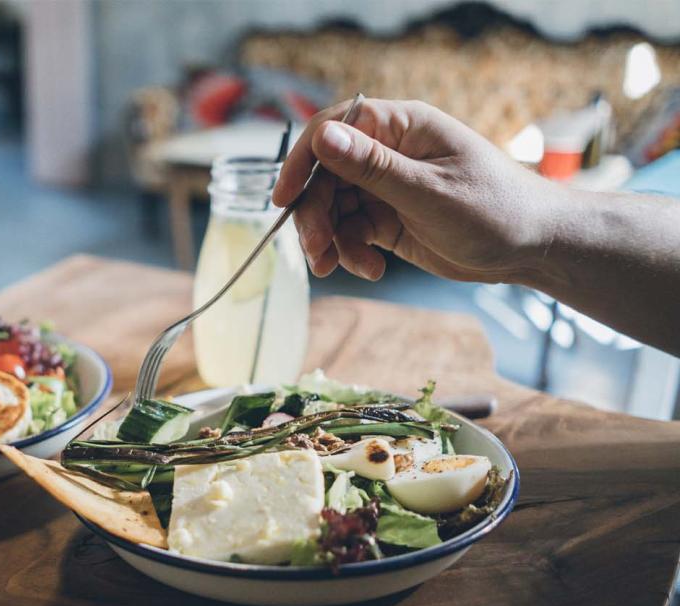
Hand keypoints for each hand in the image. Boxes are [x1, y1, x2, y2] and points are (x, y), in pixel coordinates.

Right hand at [272, 98, 560, 283]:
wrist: (533, 248)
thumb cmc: (496, 209)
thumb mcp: (429, 191)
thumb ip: (373, 167)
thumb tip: (324, 136)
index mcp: (402, 127)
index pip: (333, 130)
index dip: (302, 162)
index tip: (283, 199)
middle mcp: (388, 153)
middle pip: (324, 176)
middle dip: (314, 215)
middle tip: (317, 252)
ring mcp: (386, 187)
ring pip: (331, 208)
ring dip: (328, 240)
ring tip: (339, 267)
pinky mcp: (387, 219)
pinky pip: (349, 232)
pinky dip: (350, 253)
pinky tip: (371, 268)